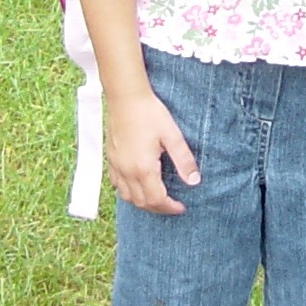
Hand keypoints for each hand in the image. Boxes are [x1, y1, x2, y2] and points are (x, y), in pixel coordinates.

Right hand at [106, 89, 198, 214]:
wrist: (126, 97)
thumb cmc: (149, 113)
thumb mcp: (172, 135)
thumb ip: (183, 160)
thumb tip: (194, 181)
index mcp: (143, 168)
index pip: (157, 200)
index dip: (170, 207)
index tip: (181, 206)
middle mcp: (127, 171)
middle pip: (142, 203)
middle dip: (158, 208)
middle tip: (172, 205)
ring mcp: (117, 166)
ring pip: (127, 197)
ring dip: (142, 202)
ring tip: (156, 198)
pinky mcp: (111, 159)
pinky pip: (116, 184)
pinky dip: (127, 192)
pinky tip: (137, 185)